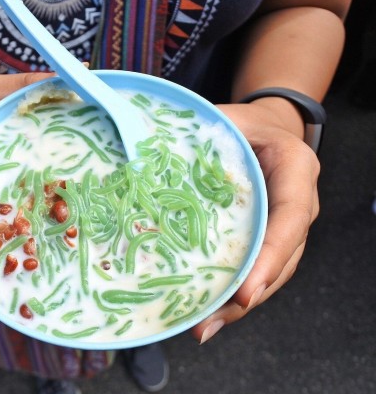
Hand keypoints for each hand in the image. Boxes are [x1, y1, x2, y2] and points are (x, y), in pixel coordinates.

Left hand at [191, 103, 319, 342]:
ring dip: (237, 304)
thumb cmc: (246, 123)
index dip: (269, 258)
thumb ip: (204, 133)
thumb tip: (147, 150)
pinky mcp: (266, 239)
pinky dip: (232, 292)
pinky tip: (205, 312)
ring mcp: (284, 226)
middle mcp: (298, 205)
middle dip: (246, 295)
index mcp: (296, 171)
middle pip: (281, 259)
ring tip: (202, 328)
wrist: (267, 129)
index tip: (245, 293)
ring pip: (269, 273)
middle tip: (208, 323)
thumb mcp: (230, 118)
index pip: (291, 220)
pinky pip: (255, 269)